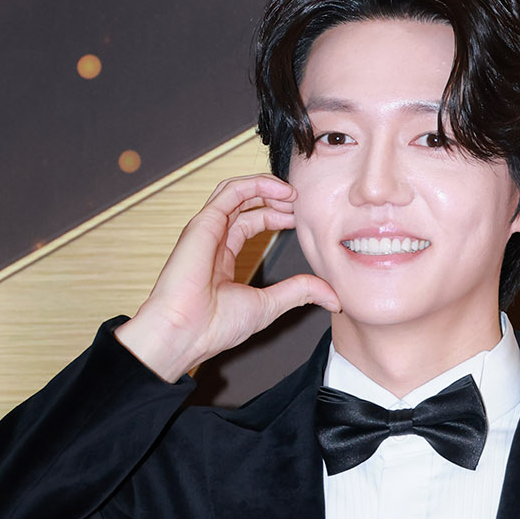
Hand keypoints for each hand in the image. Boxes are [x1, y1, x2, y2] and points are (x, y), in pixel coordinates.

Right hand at [113, 174, 340, 381]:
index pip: (249, 222)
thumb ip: (299, 292)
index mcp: (221, 258)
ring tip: (293, 192)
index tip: (299, 218)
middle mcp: (212, 240)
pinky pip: (230, 192)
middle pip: (244, 204)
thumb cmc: (215, 326)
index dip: (276, 216)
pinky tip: (279, 191)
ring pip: (236, 192)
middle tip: (300, 202)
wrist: (186, 333)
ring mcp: (206, 230)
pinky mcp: (202, 224)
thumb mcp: (269, 305)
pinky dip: (255, 186)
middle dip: (274, 199)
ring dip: (266, 187)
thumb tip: (333, 296)